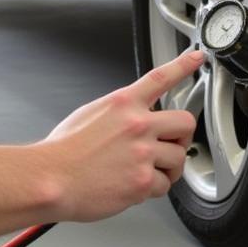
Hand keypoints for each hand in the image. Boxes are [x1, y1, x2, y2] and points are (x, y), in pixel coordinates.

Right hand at [43, 49, 203, 220]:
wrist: (50, 179)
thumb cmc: (63, 152)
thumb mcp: (90, 115)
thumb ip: (120, 113)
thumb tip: (135, 116)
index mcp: (123, 104)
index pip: (160, 77)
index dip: (184, 65)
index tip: (198, 57)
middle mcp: (137, 125)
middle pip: (185, 123)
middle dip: (181, 137)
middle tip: (169, 145)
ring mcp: (143, 153)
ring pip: (178, 158)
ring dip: (166, 167)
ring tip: (143, 171)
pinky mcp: (143, 180)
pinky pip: (164, 185)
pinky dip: (152, 189)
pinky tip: (133, 186)